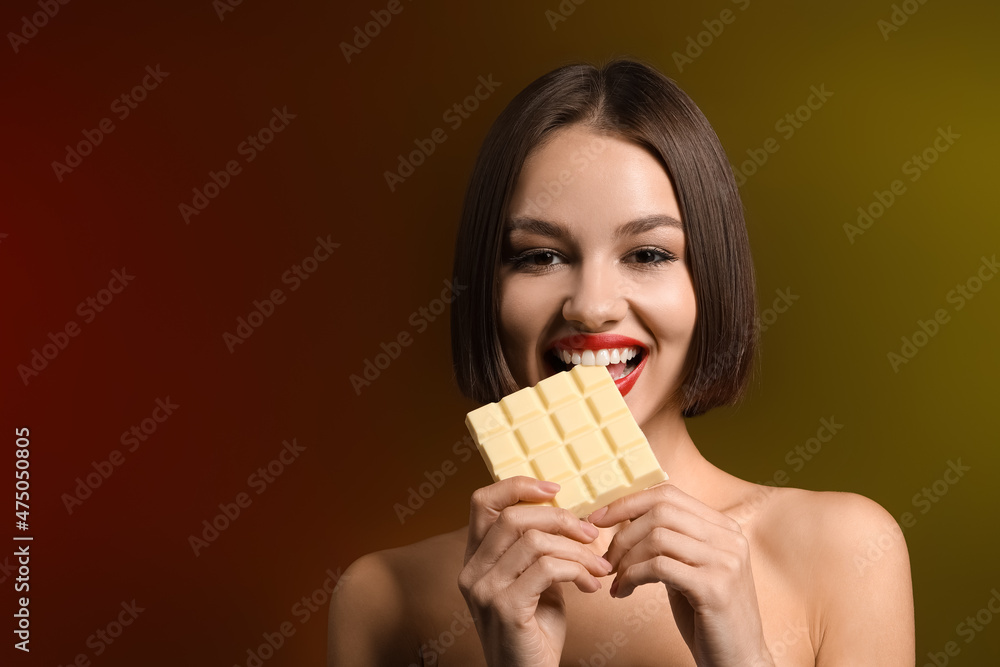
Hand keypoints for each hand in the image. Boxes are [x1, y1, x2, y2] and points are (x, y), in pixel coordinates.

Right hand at [458, 476, 613, 666]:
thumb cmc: (535, 632)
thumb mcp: (534, 582)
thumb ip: (538, 550)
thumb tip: (568, 516)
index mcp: (475, 558)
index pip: (483, 501)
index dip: (518, 486)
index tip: (556, 489)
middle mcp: (472, 571)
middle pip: (513, 517)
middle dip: (561, 519)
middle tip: (591, 535)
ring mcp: (485, 590)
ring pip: (535, 541)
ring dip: (577, 550)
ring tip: (598, 566)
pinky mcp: (506, 608)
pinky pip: (547, 569)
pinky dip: (577, 571)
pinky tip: (590, 586)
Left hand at [589, 483, 773, 666]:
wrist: (739, 660)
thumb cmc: (706, 615)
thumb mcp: (688, 567)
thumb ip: (668, 541)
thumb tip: (624, 516)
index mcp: (723, 527)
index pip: (669, 494)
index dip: (628, 502)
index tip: (598, 518)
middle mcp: (729, 538)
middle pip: (660, 511)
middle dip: (623, 533)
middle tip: (607, 560)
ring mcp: (725, 561)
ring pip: (657, 537)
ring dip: (626, 558)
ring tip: (616, 580)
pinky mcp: (714, 588)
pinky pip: (659, 567)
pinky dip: (632, 576)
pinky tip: (624, 592)